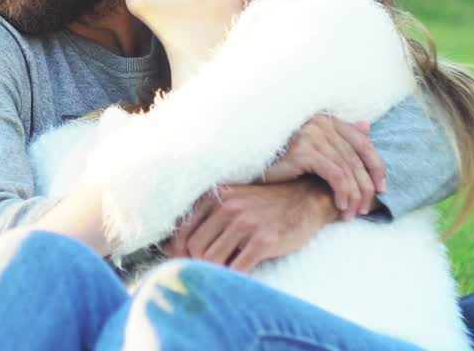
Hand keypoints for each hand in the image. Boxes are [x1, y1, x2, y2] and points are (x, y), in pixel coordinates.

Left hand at [164, 179, 338, 272]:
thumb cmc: (264, 206)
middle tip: (213, 269)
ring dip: (217, 271)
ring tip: (227, 270)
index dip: (182, 254)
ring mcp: (246, 223)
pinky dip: (235, 278)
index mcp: (215, 196)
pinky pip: (237, 268)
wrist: (305, 199)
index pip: (182, 233)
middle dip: (199, 264)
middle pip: (194, 248)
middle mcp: (227, 206)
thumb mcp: (230, 204)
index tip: (191, 263)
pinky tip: (241, 275)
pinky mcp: (264, 240)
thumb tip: (168, 250)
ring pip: (211, 260)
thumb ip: (200, 223)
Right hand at [264, 114, 385, 219]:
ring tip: (351, 214)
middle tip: (364, 210)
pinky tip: (340, 205)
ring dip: (354, 195)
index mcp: (327, 121)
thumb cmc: (283, 161)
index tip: (381, 190)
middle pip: (357, 159)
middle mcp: (321, 123)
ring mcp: (312, 135)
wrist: (253, 166)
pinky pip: (335, 175)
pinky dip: (342, 192)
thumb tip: (367, 127)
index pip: (363, 143)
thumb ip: (341, 140)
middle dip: (365, 187)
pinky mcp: (303, 151)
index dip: (376, 167)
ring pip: (347, 169)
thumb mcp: (316, 150)